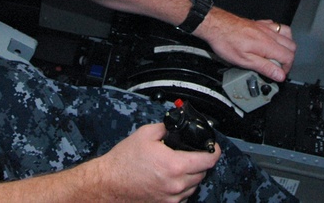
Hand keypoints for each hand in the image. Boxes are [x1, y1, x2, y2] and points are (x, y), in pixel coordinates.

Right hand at [93, 123, 219, 201]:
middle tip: (190, 152)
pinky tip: (170, 178)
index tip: (214, 147)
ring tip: (177, 165)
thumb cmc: (124, 161)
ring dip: (191, 175)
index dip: (214, 151)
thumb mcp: (146, 134)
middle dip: (200, 161)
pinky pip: (183, 197)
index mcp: (175, 165)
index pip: (208, 160)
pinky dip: (181, 187)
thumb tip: (176, 127)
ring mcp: (171, 198)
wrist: (108, 183)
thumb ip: (166, 128)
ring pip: (193, 186)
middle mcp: (176, 185)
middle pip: (202, 173)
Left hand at [194, 8, 295, 82]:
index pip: (288, 57)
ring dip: (286, 46)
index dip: (286, 69)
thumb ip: (264, 67)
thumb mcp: (244, 61)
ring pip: (287, 34)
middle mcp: (268, 34)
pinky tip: (271, 40)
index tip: (278, 74)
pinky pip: (276, 26)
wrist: (216, 25)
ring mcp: (265, 27)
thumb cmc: (226, 41)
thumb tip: (279, 75)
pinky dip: (279, 34)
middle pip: (291, 46)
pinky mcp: (259, 23)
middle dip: (288, 58)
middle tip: (278, 67)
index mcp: (267, 44)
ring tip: (277, 55)